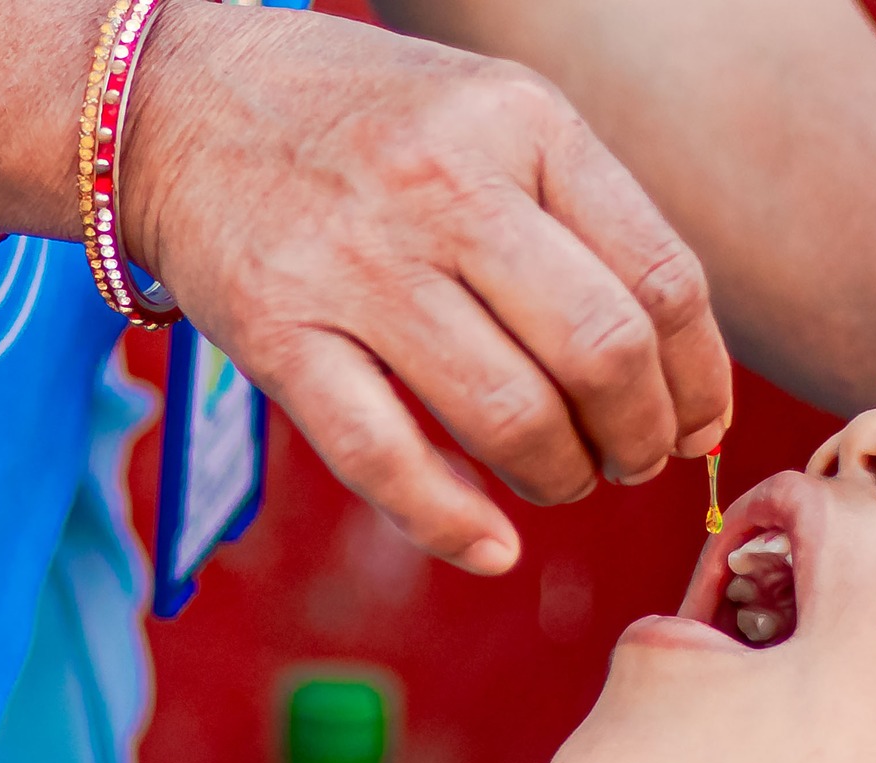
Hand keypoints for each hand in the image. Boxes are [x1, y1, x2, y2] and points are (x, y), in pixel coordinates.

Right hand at [124, 3, 731, 573]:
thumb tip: (684, 380)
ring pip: (510, 414)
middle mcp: (447, 185)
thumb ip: (591, 224)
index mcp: (526, 125)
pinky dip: (451, 524)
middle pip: (602, 352)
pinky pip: (383, 457)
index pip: (663, 281)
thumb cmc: (371, 128)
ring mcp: (357, 261)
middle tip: (632, 460)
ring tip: (561, 478)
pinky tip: (491, 548)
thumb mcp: (498, 122)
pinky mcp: (277, 331)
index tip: (696, 425)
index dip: (699, 380)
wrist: (176, 100)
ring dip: (560, 477)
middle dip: (641, 437)